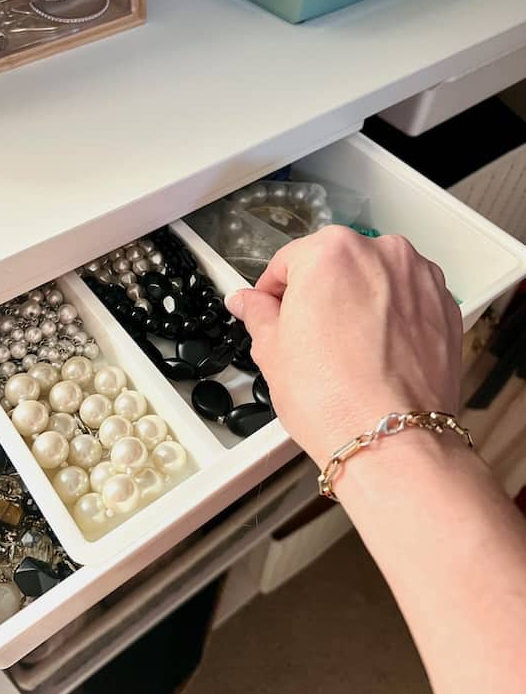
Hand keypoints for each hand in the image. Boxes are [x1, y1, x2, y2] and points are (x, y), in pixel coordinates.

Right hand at [225, 226, 462, 465]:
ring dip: (358, 302)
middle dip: (319, 294)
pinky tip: (376, 354)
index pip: (288, 261)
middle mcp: (381, 253)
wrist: (393, 441)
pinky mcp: (445, 306)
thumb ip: (258, 314)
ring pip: (374, 280)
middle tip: (308, 337)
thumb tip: (247, 302)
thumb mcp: (273, 351)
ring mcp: (419, 278)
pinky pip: (407, 301)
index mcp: (331, 252)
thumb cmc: (334, 399)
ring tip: (346, 350)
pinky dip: (392, 318)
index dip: (273, 291)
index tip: (271, 311)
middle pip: (335, 264)